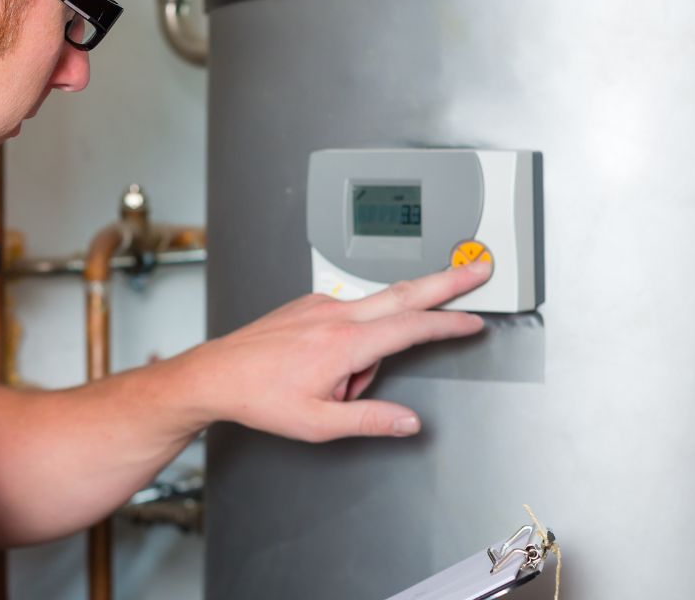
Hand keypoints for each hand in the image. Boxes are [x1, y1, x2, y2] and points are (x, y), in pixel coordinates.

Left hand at [188, 261, 489, 442]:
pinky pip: (346, 320)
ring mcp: (320, 304)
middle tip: (478, 269)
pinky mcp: (308, 305)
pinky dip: (349, 344)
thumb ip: (370, 419)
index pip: (411, 326)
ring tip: (332, 386)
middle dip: (446, 281)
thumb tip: (408, 422)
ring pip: (370, 319)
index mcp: (343, 343)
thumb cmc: (260, 397)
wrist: (216, 374)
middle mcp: (334, 314)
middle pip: (405, 293)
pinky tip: (322, 370)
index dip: (449, 323)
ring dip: (370, 350)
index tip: (474, 320)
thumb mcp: (319, 424)